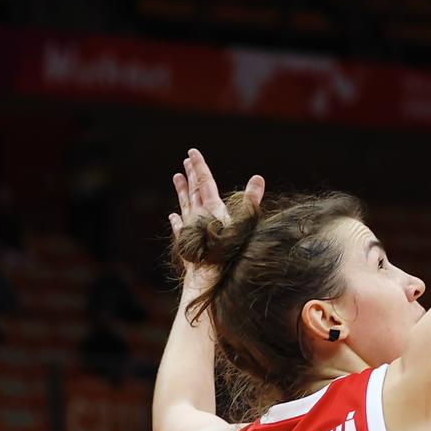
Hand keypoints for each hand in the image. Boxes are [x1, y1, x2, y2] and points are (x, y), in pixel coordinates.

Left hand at [169, 148, 263, 295]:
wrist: (208, 277)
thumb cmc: (230, 251)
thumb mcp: (244, 224)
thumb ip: (250, 201)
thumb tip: (258, 178)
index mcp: (212, 208)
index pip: (205, 182)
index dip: (199, 166)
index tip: (192, 153)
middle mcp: (199, 216)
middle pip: (194, 190)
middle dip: (191, 174)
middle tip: (185, 161)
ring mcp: (190, 230)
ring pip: (184, 205)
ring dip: (182, 191)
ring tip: (176, 177)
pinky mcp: (187, 244)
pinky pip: (179, 228)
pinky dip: (176, 220)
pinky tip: (172, 216)